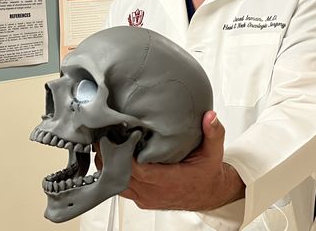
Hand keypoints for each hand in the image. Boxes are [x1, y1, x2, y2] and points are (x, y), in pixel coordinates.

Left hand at [97, 111, 245, 210]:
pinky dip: (115, 174)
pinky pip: (123, 189)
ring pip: (119, 185)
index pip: (139, 171)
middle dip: (110, 157)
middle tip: (102, 136)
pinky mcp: (143, 200)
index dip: (125, 156)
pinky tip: (111, 158)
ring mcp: (147, 198)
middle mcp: (156, 192)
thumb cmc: (207, 173)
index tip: (117, 138)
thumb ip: (213, 133)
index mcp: (171, 181)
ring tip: (103, 145)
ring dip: (110, 167)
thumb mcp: (213, 151)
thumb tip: (210, 116)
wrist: (209, 194)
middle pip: (123, 177)